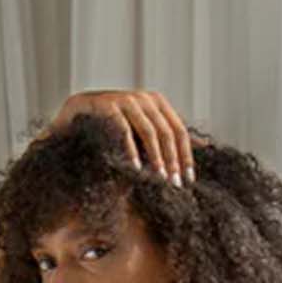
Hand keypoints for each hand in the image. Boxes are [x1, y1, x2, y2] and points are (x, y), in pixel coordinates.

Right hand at [50, 89, 195, 185]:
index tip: (189, 181)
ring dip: (156, 158)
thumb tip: (206, 145)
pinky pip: (124, 128)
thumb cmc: (116, 132)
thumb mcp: (146, 136)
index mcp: (157, 102)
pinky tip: (135, 170)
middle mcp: (143, 97)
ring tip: (158, 180)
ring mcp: (124, 97)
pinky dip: (131, 150)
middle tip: (174, 185)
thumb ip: (171, 139)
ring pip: (149, 130)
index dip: (186, 157)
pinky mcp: (105, 103)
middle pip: (167, 131)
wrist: (76, 122)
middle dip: (172, 161)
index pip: (180, 131)